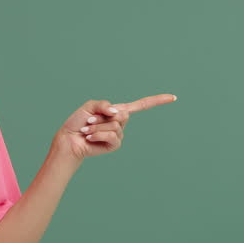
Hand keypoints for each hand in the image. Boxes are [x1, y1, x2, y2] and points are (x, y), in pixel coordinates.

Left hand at [52, 94, 176, 161]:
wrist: (69, 139)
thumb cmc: (78, 122)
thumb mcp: (89, 106)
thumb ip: (104, 105)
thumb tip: (117, 112)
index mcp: (118, 111)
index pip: (141, 105)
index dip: (157, 101)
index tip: (173, 97)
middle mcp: (121, 122)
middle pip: (122, 114)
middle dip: (102, 116)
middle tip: (89, 120)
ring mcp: (119, 134)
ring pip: (114, 125)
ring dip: (97, 126)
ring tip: (87, 129)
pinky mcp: (114, 145)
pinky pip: (111, 135)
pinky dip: (97, 134)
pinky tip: (89, 137)